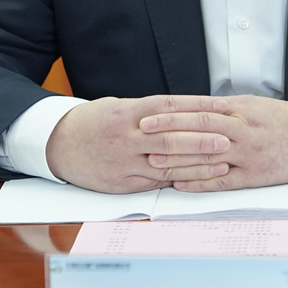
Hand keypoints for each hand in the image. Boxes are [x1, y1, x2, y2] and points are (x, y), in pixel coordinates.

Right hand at [45, 95, 233, 192]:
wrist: (58, 143)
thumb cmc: (94, 122)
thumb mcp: (119, 107)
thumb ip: (150, 112)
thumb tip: (186, 112)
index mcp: (128, 112)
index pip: (170, 106)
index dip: (198, 106)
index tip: (221, 105)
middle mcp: (127, 136)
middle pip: (171, 138)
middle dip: (202, 139)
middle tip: (228, 139)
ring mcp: (123, 161)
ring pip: (166, 164)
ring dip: (197, 165)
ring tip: (222, 162)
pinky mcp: (120, 182)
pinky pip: (154, 182)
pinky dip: (178, 180)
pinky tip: (197, 179)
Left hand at [139, 96, 287, 191]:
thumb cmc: (286, 121)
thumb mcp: (256, 106)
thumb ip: (227, 109)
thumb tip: (195, 110)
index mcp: (241, 109)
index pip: (199, 109)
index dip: (171, 112)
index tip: (148, 114)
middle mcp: (243, 129)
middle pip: (198, 128)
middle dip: (167, 130)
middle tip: (141, 132)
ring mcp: (249, 154)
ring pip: (207, 154)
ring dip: (177, 157)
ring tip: (151, 159)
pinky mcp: (256, 176)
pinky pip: (222, 180)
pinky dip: (199, 182)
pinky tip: (179, 184)